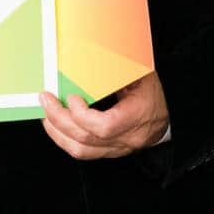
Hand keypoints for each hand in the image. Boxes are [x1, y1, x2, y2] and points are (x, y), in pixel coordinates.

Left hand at [39, 73, 168, 160]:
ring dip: (57, 132)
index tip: (72, 97)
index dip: (83, 114)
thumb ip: (115, 72)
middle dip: (60, 119)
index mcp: (138, 116)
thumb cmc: (152, 92)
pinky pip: (82, 152)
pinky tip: (55, 125)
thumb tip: (86, 60)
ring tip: (45, 113)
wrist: (167, 117)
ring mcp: (117, 149)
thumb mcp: (139, 75)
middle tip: (46, 99)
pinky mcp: (109, 152)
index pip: (105, 126)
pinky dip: (64, 138)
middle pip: (87, 140)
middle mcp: (127, 138)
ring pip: (81, 151)